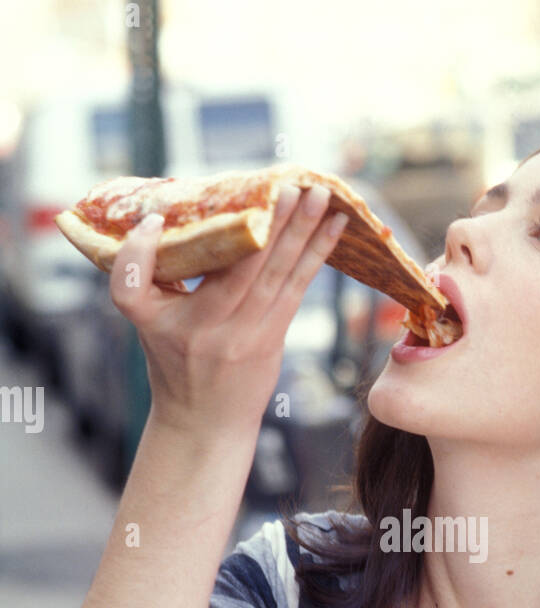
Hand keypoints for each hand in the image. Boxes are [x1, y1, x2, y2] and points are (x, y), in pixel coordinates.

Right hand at [110, 183, 347, 436]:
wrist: (204, 423)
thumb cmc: (171, 362)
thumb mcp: (142, 320)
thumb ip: (137, 273)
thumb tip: (153, 220)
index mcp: (189, 321)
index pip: (210, 269)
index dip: (235, 233)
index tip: (243, 197)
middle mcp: (225, 328)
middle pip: (257, 267)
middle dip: (280, 224)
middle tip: (298, 184)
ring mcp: (255, 334)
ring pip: (284, 276)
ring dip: (307, 234)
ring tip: (324, 197)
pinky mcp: (276, 337)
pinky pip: (297, 289)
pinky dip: (316, 256)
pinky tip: (333, 228)